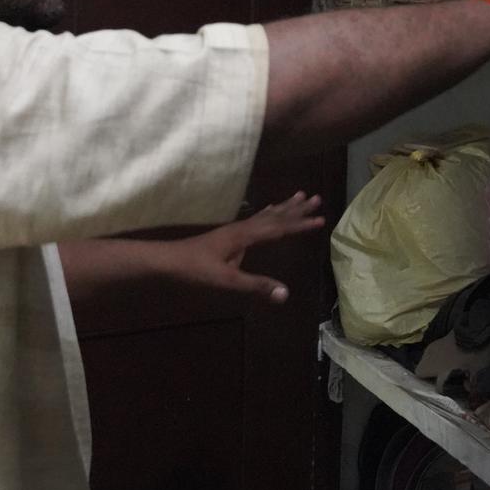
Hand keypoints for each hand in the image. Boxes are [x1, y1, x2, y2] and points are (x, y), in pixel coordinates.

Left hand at [167, 192, 325, 303]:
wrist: (167, 261)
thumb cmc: (195, 271)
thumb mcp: (227, 281)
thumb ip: (256, 286)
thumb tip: (286, 293)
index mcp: (245, 236)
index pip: (279, 229)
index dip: (300, 225)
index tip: (321, 218)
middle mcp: (242, 228)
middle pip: (275, 216)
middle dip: (296, 208)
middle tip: (316, 198)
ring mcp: (235, 230)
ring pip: (266, 215)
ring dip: (284, 207)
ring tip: (299, 196)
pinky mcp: (229, 234)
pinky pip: (256, 219)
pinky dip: (268, 213)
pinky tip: (269, 212)